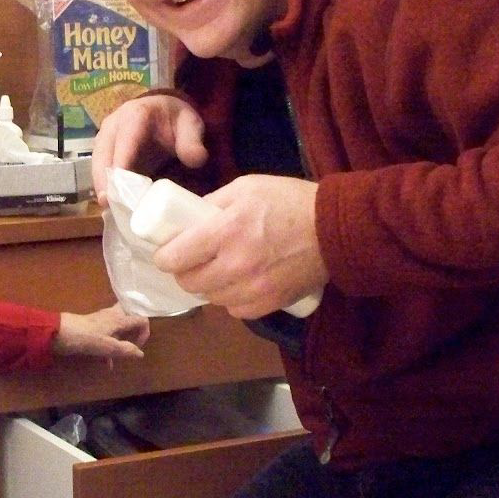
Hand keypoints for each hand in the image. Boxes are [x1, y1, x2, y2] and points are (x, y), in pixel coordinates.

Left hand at [52, 305, 149, 359]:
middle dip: (134, 329)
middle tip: (134, 342)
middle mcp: (112, 316)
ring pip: (117, 328)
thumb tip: (141, 353)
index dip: (145, 332)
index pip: (140, 319)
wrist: (58, 332)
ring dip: (121, 340)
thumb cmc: (85, 338)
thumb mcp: (107, 346)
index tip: (138, 347)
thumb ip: (125, 349)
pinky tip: (107, 363)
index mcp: (118, 319)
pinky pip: (106, 335)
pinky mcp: (91, 327)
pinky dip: (109, 346)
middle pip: (129, 316)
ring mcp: (100, 321)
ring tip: (121, 356)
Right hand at [91, 94, 208, 204]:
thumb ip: (192, 141)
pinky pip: (98, 168)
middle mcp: (114, 124)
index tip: (120, 186)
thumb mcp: (190, 124)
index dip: (121, 163)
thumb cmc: (175, 118)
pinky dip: (103, 185)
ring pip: (96, 162)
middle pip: (104, 153)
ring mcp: (105, 136)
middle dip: (104, 179)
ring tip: (108, 207)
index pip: (125, 140)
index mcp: (136, 115)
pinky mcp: (102, 149)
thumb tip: (196, 160)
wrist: (162, 110)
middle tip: (108, 203)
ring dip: (101, 184)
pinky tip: (110, 202)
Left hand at [151, 175, 327, 319]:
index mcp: (226, 231)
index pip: (175, 257)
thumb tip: (186, 220)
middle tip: (191, 261)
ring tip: (218, 270)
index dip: (164, 256)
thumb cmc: (288, 202)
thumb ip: (213, 203)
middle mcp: (235, 265)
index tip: (166, 252)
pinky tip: (239, 283)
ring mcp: (252, 289)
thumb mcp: (246, 187)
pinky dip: (231, 299)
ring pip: (210, 298)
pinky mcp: (268, 305)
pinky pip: (234, 310)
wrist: (334, 230)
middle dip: (184, 271)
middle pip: (188, 283)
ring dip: (208, 286)